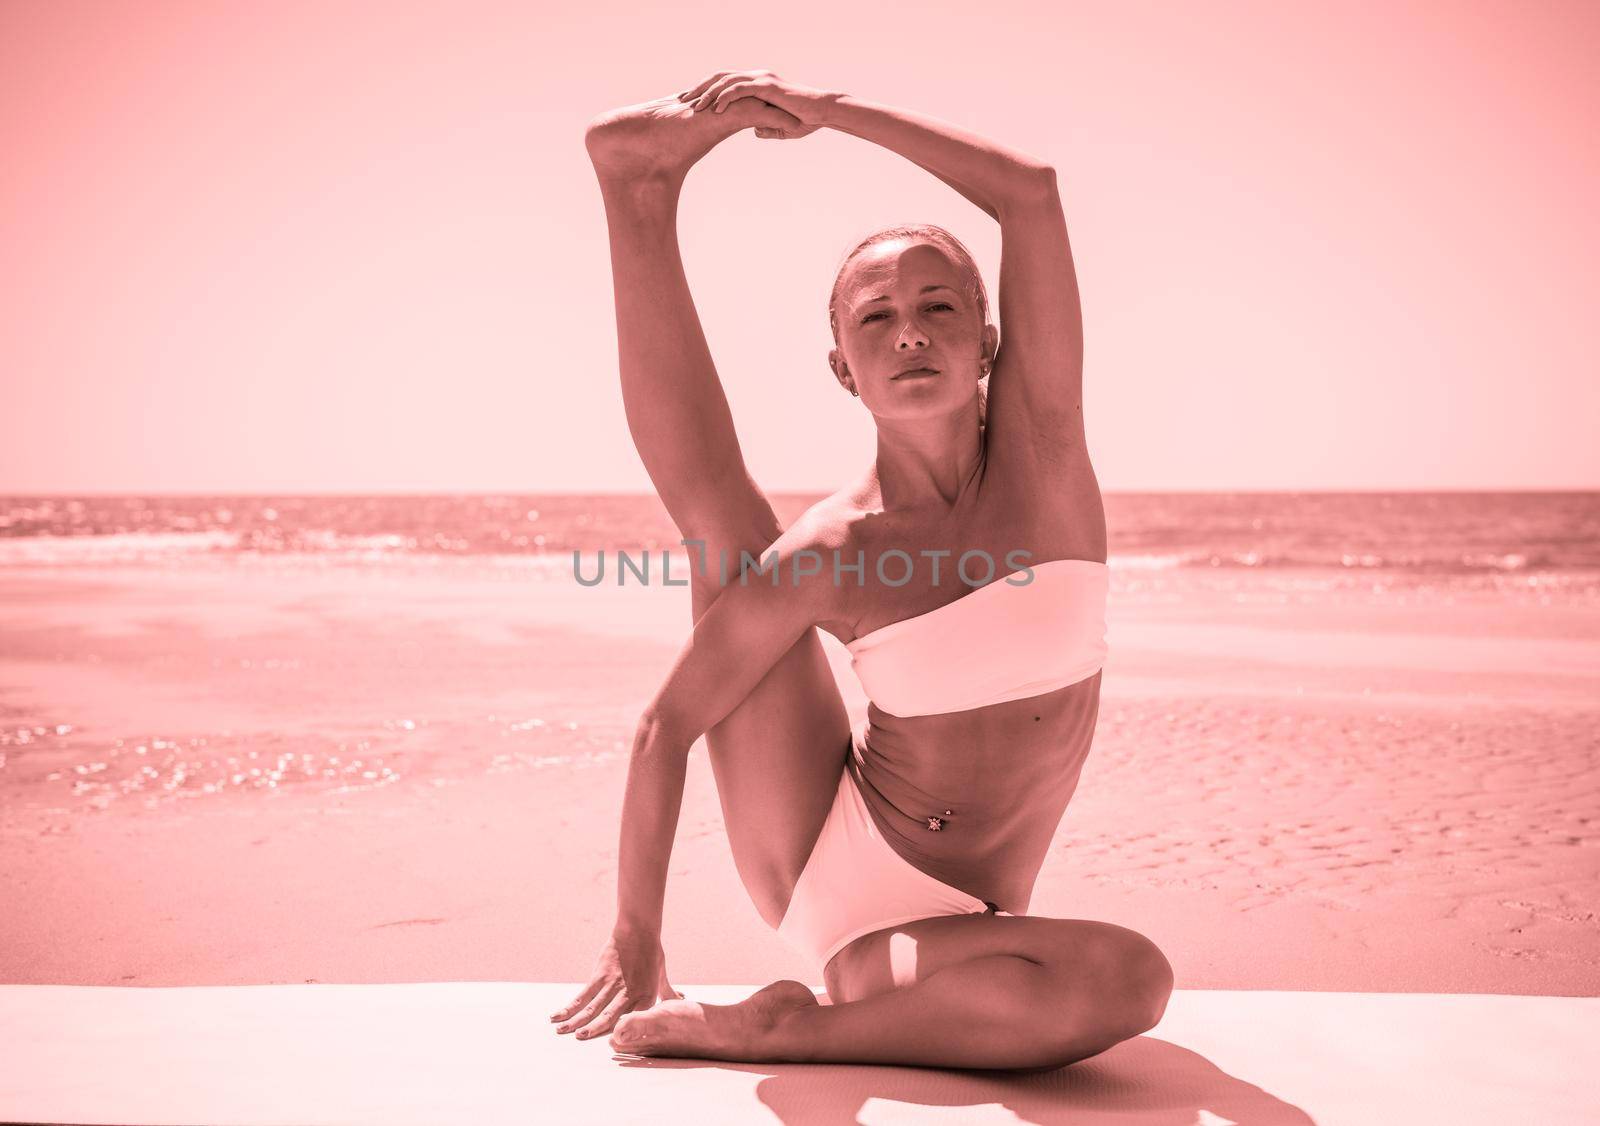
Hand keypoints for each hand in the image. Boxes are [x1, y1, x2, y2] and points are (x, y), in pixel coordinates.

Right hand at [549, 925, 683, 1039]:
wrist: (638, 930)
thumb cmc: (652, 953)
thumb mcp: (661, 975)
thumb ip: (668, 992)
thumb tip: (682, 1000)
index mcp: (646, 997)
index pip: (635, 1021)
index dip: (624, 1034)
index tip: (613, 1047)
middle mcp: (629, 994)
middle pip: (610, 1017)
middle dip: (594, 1031)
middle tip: (580, 1041)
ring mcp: (613, 985)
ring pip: (593, 1008)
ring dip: (577, 1021)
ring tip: (563, 1032)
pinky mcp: (600, 975)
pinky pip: (583, 994)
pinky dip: (570, 1006)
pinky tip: (559, 1015)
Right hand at [586, 91, 808, 180]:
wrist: (632, 146)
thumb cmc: (654, 153)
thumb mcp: (687, 156)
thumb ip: (698, 158)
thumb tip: (704, 170)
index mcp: (715, 115)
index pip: (752, 111)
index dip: (774, 117)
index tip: (796, 125)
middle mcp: (718, 106)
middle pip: (761, 104)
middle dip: (785, 112)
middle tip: (813, 119)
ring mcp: (717, 107)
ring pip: (760, 106)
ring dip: (785, 115)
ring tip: (810, 124)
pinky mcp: (716, 114)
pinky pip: (750, 114)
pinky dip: (773, 120)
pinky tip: (792, 127)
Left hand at [679, 69, 835, 139]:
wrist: (821, 113)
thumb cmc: (804, 120)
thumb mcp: (779, 126)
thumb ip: (766, 126)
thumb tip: (755, 131)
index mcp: (756, 83)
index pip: (724, 82)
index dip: (706, 91)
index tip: (690, 103)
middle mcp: (756, 76)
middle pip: (719, 78)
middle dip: (699, 89)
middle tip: (682, 101)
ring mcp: (760, 79)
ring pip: (726, 81)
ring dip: (708, 94)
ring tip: (694, 107)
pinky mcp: (766, 86)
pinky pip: (739, 88)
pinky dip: (725, 98)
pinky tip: (715, 110)